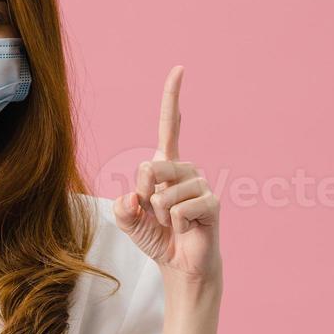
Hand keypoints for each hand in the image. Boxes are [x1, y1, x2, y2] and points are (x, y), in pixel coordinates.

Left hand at [112, 66, 221, 285]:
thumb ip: (121, 207)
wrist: (179, 265)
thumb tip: (134, 198)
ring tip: (173, 224)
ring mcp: (201, 185)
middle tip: (154, 214)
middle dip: (143, 195)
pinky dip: (175, 225)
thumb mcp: (128, 219)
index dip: (172, 98)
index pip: (169, 126)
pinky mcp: (212, 204)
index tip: (179, 69)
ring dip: (160, 216)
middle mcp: (185, 169)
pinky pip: (178, 210)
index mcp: (166, 165)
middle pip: (151, 167)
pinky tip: (187, 229)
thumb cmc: (156, 237)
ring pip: (163, 195)